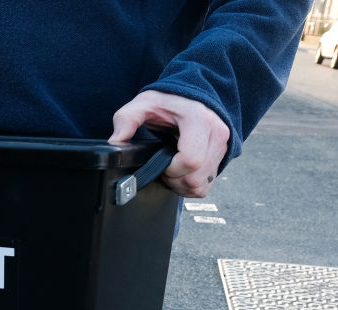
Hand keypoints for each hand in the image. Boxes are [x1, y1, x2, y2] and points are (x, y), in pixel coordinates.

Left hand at [109, 90, 229, 197]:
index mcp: (199, 120)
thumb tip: (115, 142)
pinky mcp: (222, 156)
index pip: (190, 160)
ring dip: (181, 185)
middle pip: (195, 177)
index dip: (171, 170)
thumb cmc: (169, 100)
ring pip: (201, 185)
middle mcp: (216, 133)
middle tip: (163, 168)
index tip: (161, 163)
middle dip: (174, 180)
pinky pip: (206, 186)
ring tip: (171, 169)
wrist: (192, 95)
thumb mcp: (144, 104)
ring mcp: (222, 146)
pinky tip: (180, 173)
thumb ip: (127, 119)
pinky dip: (190, 186)